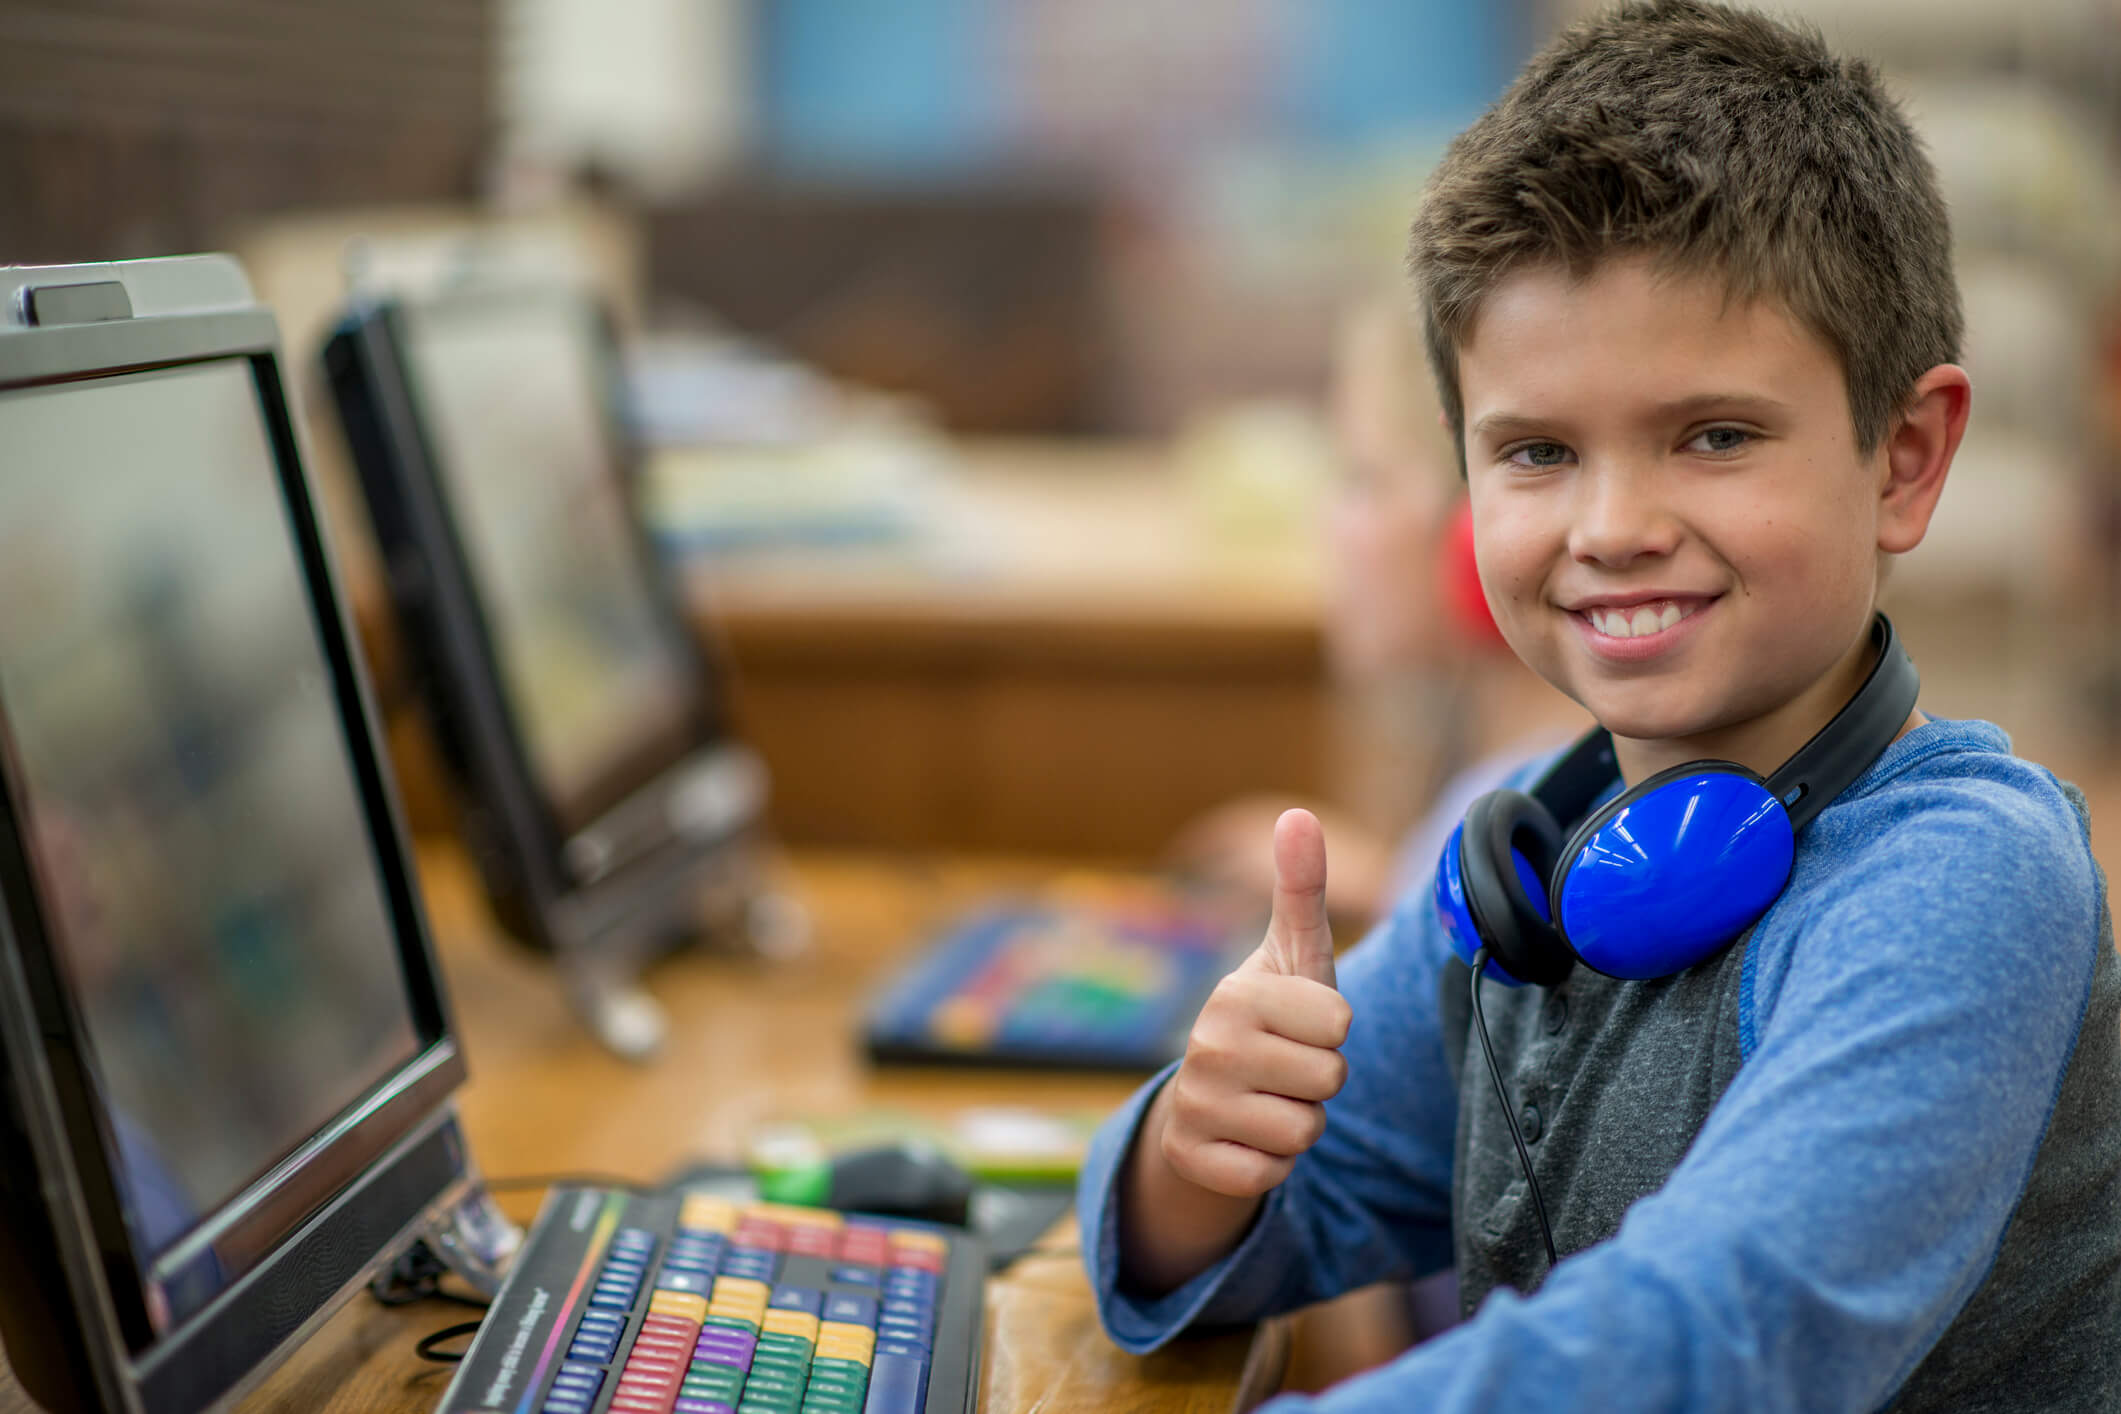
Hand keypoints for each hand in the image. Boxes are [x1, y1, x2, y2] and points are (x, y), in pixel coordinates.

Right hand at [1158, 808, 1352, 1197]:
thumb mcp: (1291, 955)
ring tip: (1268, 1099)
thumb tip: (1298, 814)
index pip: (1340, 1025)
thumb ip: (1300, 887)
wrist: (1204, 1097)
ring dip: (1300, 1124)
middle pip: (1330, 1080)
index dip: (1333, 1031)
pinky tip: (1247, 1136)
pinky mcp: (1196, 1160)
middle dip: (1320, 1080)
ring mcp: (1196, 1106)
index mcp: (1235, 993)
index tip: (1301, 1025)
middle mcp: (1206, 1046)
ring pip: (1306, 1132)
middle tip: (1286, 1066)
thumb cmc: (1269, 1017)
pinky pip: (1273, 1175)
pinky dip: (1272, 1164)